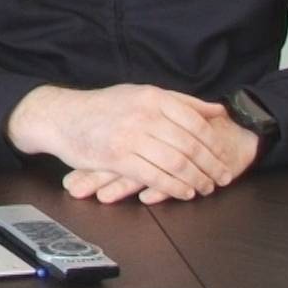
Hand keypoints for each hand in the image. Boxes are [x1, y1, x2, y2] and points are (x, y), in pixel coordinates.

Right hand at [63, 113, 262, 204]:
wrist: (62, 116)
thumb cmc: (104, 107)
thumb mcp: (141, 94)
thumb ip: (181, 101)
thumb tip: (218, 110)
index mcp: (153, 97)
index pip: (196, 123)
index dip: (215, 144)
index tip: (225, 158)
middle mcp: (144, 115)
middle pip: (190, 145)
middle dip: (211, 166)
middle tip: (222, 178)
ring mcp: (130, 137)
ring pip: (176, 163)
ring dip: (196, 179)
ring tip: (206, 187)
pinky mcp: (117, 158)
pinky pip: (155, 177)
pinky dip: (174, 188)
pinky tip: (185, 192)